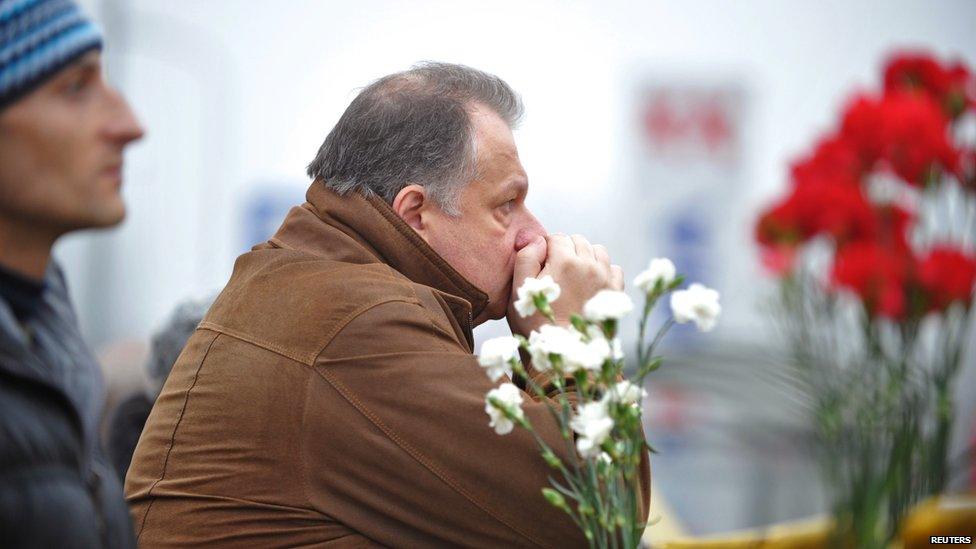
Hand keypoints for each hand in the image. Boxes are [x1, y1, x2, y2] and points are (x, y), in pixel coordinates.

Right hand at [507, 233, 622, 336]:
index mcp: (565, 261)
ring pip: (597, 251)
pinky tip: (590, 285)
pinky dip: (603, 271)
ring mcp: (605, 277)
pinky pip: (613, 268)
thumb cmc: (536, 322)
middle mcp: (589, 264)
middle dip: (566, 250)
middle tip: (556, 273)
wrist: (564, 354)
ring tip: (574, 276)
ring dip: (586, 257)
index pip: (556, 237)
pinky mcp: (615, 291)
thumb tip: (539, 240)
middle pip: (577, 241)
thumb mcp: (519, 289)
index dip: (546, 249)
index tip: (542, 266)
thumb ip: (526, 257)